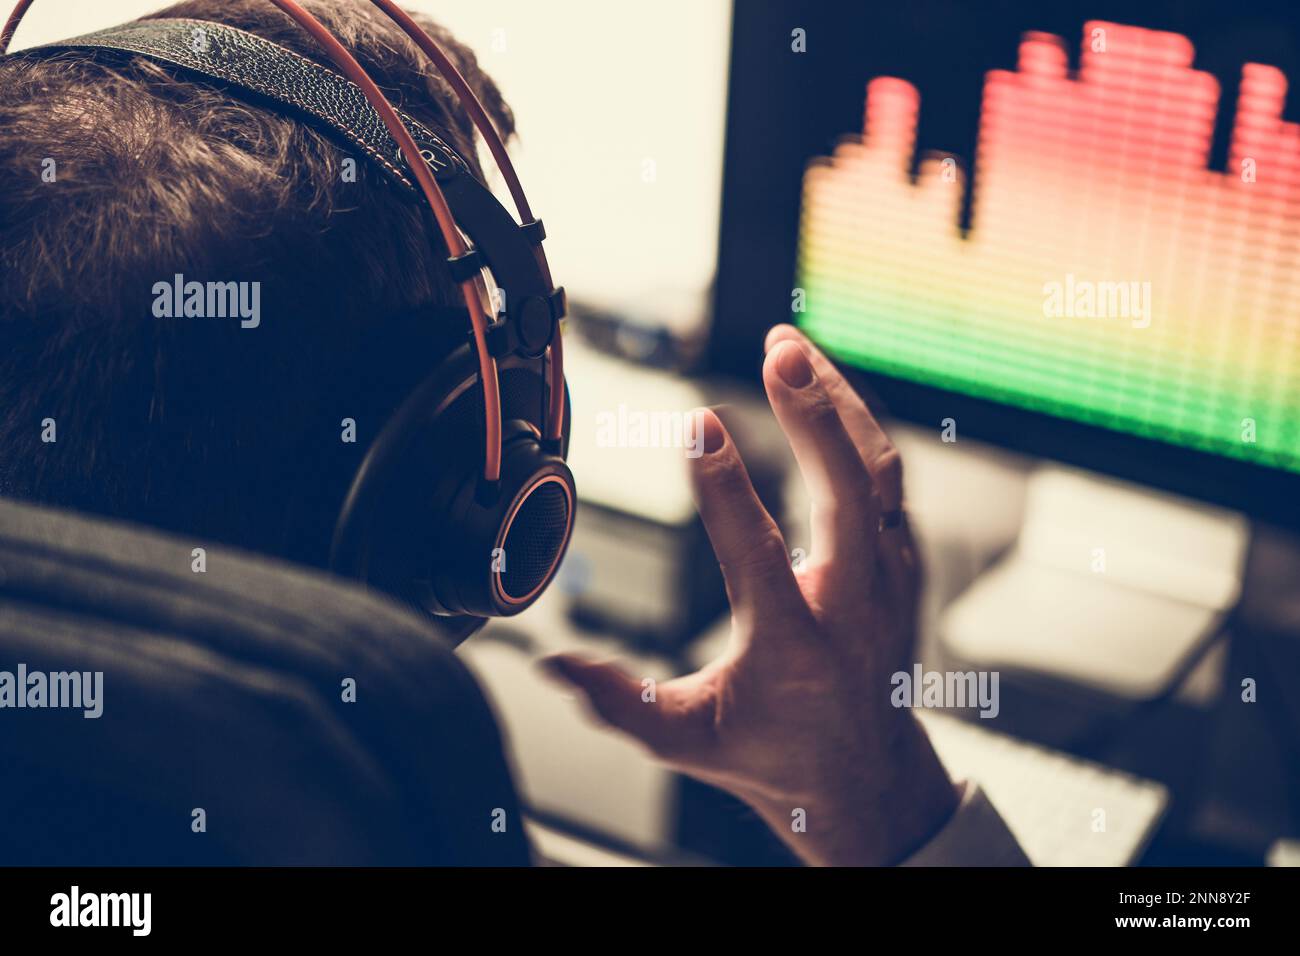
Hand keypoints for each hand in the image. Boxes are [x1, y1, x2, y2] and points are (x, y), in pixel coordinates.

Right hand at [542, 324, 957, 865]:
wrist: (865, 775)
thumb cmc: (771, 753)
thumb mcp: (685, 740)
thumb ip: (619, 703)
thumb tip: (554, 663)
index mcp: (793, 649)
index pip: (759, 554)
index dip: (726, 488)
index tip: (699, 424)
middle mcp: (853, 608)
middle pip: (849, 496)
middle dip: (815, 418)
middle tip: (778, 356)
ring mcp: (888, 582)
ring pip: (878, 475)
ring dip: (838, 402)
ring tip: (791, 348)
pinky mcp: (903, 564)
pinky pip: (889, 480)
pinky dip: (857, 426)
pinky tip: (822, 388)